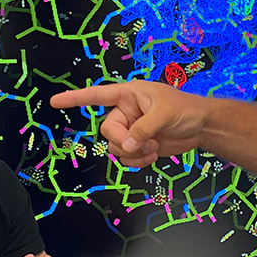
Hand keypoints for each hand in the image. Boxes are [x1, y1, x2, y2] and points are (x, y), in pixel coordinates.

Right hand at [50, 81, 204, 164]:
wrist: (201, 127)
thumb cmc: (186, 109)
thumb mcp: (165, 113)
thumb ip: (144, 128)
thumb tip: (128, 144)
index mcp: (129, 95)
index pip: (97, 95)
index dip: (75, 98)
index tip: (55, 101)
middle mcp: (126, 112)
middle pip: (107, 130)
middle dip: (123, 140)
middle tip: (144, 142)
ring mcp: (131, 130)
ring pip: (114, 147)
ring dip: (132, 153)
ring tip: (153, 147)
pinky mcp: (138, 145)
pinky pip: (125, 158)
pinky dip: (136, 161)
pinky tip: (152, 156)